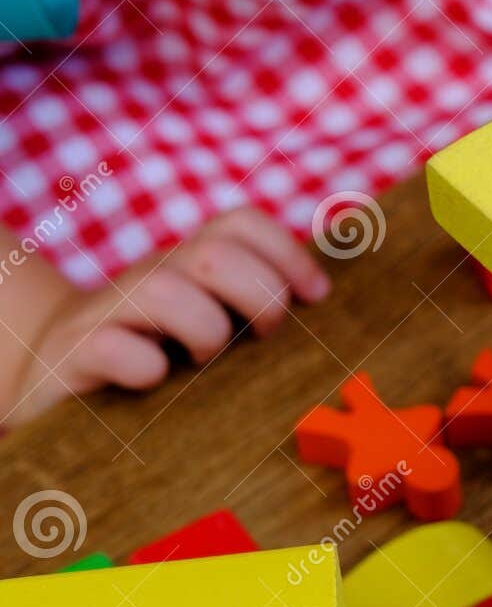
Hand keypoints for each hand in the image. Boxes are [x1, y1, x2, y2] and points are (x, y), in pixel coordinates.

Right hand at [4, 208, 329, 423]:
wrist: (49, 373)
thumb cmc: (149, 351)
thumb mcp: (204, 321)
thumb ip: (250, 307)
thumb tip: (327, 306)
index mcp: (188, 265)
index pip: (240, 224)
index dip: (288, 253)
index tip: (317, 297)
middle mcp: (151, 274)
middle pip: (215, 254)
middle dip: (259, 296)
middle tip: (262, 337)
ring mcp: (109, 310)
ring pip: (165, 290)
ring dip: (204, 331)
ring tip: (203, 362)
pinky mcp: (75, 353)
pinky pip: (114, 346)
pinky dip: (144, 366)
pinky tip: (155, 382)